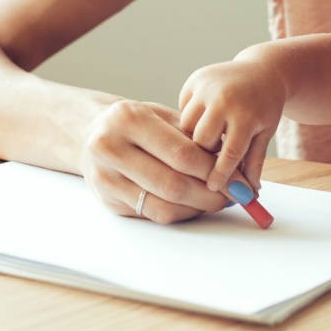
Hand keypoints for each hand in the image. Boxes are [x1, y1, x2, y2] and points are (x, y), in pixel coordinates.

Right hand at [79, 100, 229, 223]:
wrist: (90, 133)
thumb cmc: (137, 123)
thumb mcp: (162, 116)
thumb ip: (194, 137)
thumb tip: (235, 167)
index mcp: (128, 119)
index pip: (181, 153)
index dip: (214, 170)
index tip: (239, 180)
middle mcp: (110, 149)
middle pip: (172, 184)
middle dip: (211, 194)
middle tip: (235, 196)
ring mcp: (105, 178)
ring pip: (163, 206)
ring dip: (198, 208)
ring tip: (219, 201)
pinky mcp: (108, 201)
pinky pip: (152, 214)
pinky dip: (181, 213)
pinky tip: (196, 204)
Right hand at [178, 59, 285, 194]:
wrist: (263, 70)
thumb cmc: (266, 107)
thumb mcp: (265, 134)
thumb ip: (254, 163)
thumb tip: (246, 195)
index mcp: (245, 114)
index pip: (228, 153)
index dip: (219, 174)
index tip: (212, 188)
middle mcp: (224, 98)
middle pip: (200, 141)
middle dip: (204, 154)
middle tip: (210, 160)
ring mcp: (206, 87)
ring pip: (186, 127)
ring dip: (193, 137)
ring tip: (207, 139)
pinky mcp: (194, 80)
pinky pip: (182, 109)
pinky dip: (190, 120)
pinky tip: (202, 119)